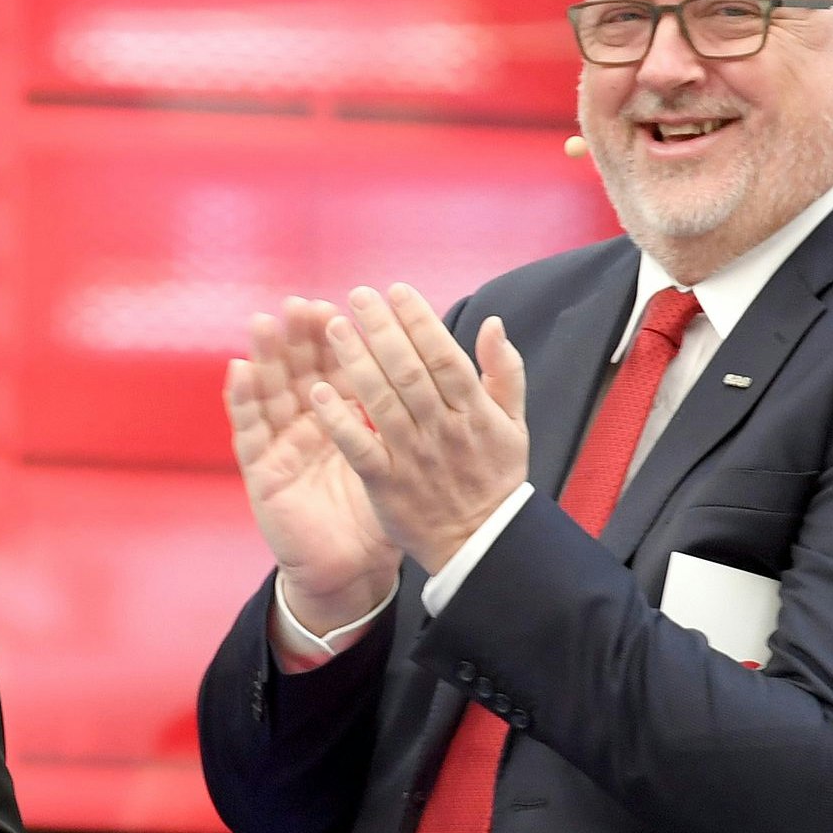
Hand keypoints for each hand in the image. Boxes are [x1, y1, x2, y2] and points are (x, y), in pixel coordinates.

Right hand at [228, 299, 398, 631]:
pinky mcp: (262, 471)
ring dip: (266, 355)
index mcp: (347, 416)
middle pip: (302, 370)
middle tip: (302, 303)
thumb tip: (438, 367)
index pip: (341, 366)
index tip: (349, 302)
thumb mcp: (407, 457)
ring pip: (271, 390)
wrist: (353, 567)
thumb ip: (420, 412)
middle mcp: (309, 423)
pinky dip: (242, 400)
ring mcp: (282, 444)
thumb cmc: (381, 511)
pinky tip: (239, 369)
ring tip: (265, 322)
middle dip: (301, 336)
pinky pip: (249, 431)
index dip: (342, 335)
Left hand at [306, 284, 531, 570]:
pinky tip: (319, 392)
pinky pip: (359, 447)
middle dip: (381, 329)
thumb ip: (505, 371)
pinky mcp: (386, 484)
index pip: (444, 355)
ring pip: (381, 401)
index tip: (395, 290)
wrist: (480, 542)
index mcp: (474, 410)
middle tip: (356, 296)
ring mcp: (413, 456)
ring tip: (333, 328)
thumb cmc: (494, 476)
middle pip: (408, 371)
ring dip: (355, 362)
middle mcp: (443, 428)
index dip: (419, 320)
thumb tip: (493, 323)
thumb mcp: (513, 423)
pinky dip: (339, 420)